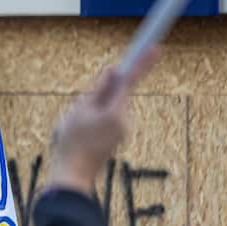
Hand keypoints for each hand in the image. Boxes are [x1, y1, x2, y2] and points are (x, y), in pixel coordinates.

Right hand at [49, 51, 158, 194]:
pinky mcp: (116, 139)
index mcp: (115, 111)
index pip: (130, 81)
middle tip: (78, 116)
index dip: (141, 63)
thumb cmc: (71, 145)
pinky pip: (107, 122)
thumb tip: (114, 70)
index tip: (154, 48)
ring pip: (109, 109)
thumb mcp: (79, 111)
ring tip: (76, 131)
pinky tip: (81, 138)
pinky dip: (94, 123)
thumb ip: (98, 90)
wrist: (72, 177)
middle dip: (99, 98)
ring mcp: (121, 131)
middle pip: (115, 96)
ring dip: (93, 112)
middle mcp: (124, 120)